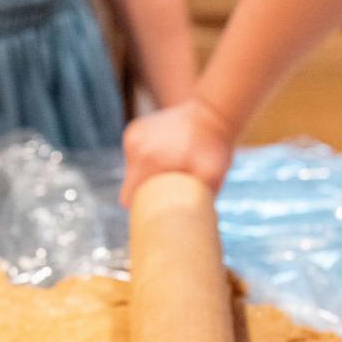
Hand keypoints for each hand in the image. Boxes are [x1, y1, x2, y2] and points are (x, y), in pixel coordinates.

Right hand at [119, 94, 235, 207]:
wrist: (212, 113)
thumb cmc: (213, 149)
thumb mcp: (211, 178)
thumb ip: (196, 202)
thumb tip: (189, 227)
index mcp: (146, 161)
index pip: (128, 199)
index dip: (140, 208)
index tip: (156, 210)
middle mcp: (134, 147)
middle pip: (130, 186)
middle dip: (146, 191)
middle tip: (169, 190)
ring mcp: (132, 136)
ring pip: (132, 171)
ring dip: (147, 175)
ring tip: (170, 169)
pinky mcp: (134, 130)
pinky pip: (135, 156)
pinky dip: (147, 160)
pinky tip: (165, 156)